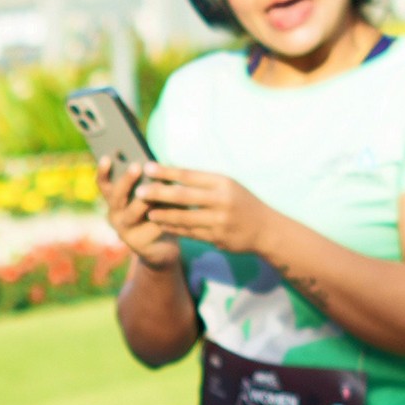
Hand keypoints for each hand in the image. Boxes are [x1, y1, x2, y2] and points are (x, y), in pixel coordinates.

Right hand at [95, 154, 182, 271]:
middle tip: (136, 166)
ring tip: (157, 186)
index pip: (103, 184)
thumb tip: (156, 166)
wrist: (162, 246)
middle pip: (116, 197)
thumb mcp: (149, 195)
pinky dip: (165, 214)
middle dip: (126, 181)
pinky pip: (152, 226)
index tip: (106, 157)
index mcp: (114, 200)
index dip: (103, 172)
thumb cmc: (156, 212)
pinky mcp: (138, 244)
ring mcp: (124, 231)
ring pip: (132, 213)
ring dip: (144, 200)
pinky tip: (178, 205)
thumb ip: (147, 183)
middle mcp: (114, 215)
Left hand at [138, 166, 275, 256]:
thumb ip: (204, 181)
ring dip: (163, 215)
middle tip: (139, 191)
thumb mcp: (228, 185)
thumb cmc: (241, 202)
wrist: (265, 229)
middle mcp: (222, 200)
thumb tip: (172, 172)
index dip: (167, 171)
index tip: (148, 167)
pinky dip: (174, 228)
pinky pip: (189, 232)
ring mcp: (219, 221)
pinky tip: (162, 224)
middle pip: (184, 196)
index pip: (189, 175)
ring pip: (184, 217)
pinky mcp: (216, 238)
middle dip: (159, 193)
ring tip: (147, 211)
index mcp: (223, 182)